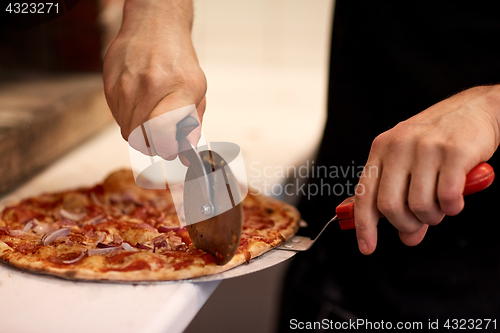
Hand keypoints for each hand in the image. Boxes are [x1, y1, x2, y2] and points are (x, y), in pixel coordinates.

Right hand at [103, 0, 205, 158]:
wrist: (155, 26)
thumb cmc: (178, 61)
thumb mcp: (197, 90)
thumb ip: (192, 124)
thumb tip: (186, 153)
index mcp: (180, 89)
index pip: (163, 132)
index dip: (164, 149)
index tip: (169, 150)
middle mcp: (151, 86)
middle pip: (141, 138)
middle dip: (152, 145)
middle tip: (161, 138)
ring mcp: (127, 85)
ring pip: (127, 131)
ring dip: (139, 132)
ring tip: (150, 115)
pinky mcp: (109, 84)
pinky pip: (117, 117)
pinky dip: (128, 119)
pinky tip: (138, 103)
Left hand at [354, 85, 499, 253]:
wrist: (477, 109)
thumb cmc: (440, 141)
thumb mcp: (410, 164)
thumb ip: (404, 200)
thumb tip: (408, 238)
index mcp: (381, 149)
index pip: (363, 194)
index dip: (364, 225)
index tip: (366, 248)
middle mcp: (398, 146)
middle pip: (389, 206)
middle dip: (405, 224)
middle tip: (420, 223)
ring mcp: (425, 147)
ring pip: (419, 205)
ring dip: (433, 217)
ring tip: (440, 206)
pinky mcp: (453, 152)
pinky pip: (447, 198)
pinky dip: (452, 207)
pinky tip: (456, 199)